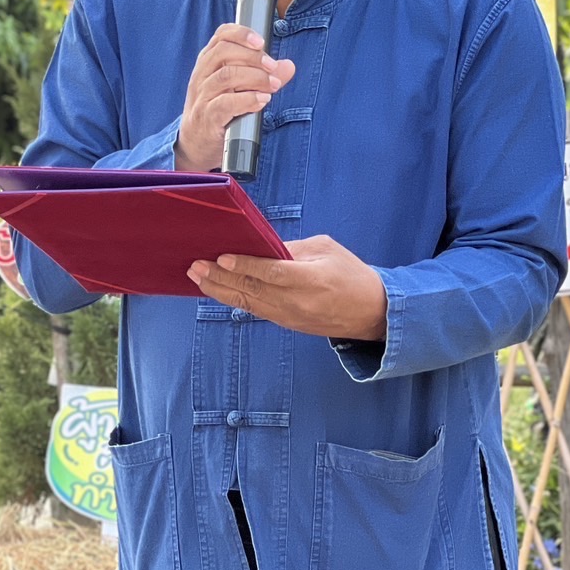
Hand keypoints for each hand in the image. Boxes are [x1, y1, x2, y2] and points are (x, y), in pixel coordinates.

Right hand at [174, 25, 295, 171]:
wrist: (196, 143)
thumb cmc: (219, 110)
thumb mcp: (239, 88)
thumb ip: (263, 75)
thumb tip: (288, 66)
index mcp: (209, 62)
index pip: (221, 36)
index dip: (241, 33)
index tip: (261, 41)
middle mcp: (202, 75)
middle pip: (223, 52)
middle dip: (253, 56)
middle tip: (273, 67)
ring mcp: (202, 96)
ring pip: (226, 76)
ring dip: (255, 77)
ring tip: (273, 85)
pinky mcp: (207, 117)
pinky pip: (225, 104)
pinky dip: (248, 99)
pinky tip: (262, 100)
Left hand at [186, 235, 388, 340]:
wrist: (372, 313)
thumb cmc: (352, 276)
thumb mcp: (327, 250)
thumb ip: (293, 248)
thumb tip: (262, 246)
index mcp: (311, 279)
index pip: (271, 272)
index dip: (245, 265)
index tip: (222, 257)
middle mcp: (297, 301)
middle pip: (252, 289)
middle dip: (221, 277)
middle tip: (196, 265)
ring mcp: (290, 316)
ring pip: (248, 303)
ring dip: (220, 290)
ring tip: (197, 277)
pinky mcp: (286, 323)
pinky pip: (255, 310)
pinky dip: (234, 299)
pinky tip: (217, 290)